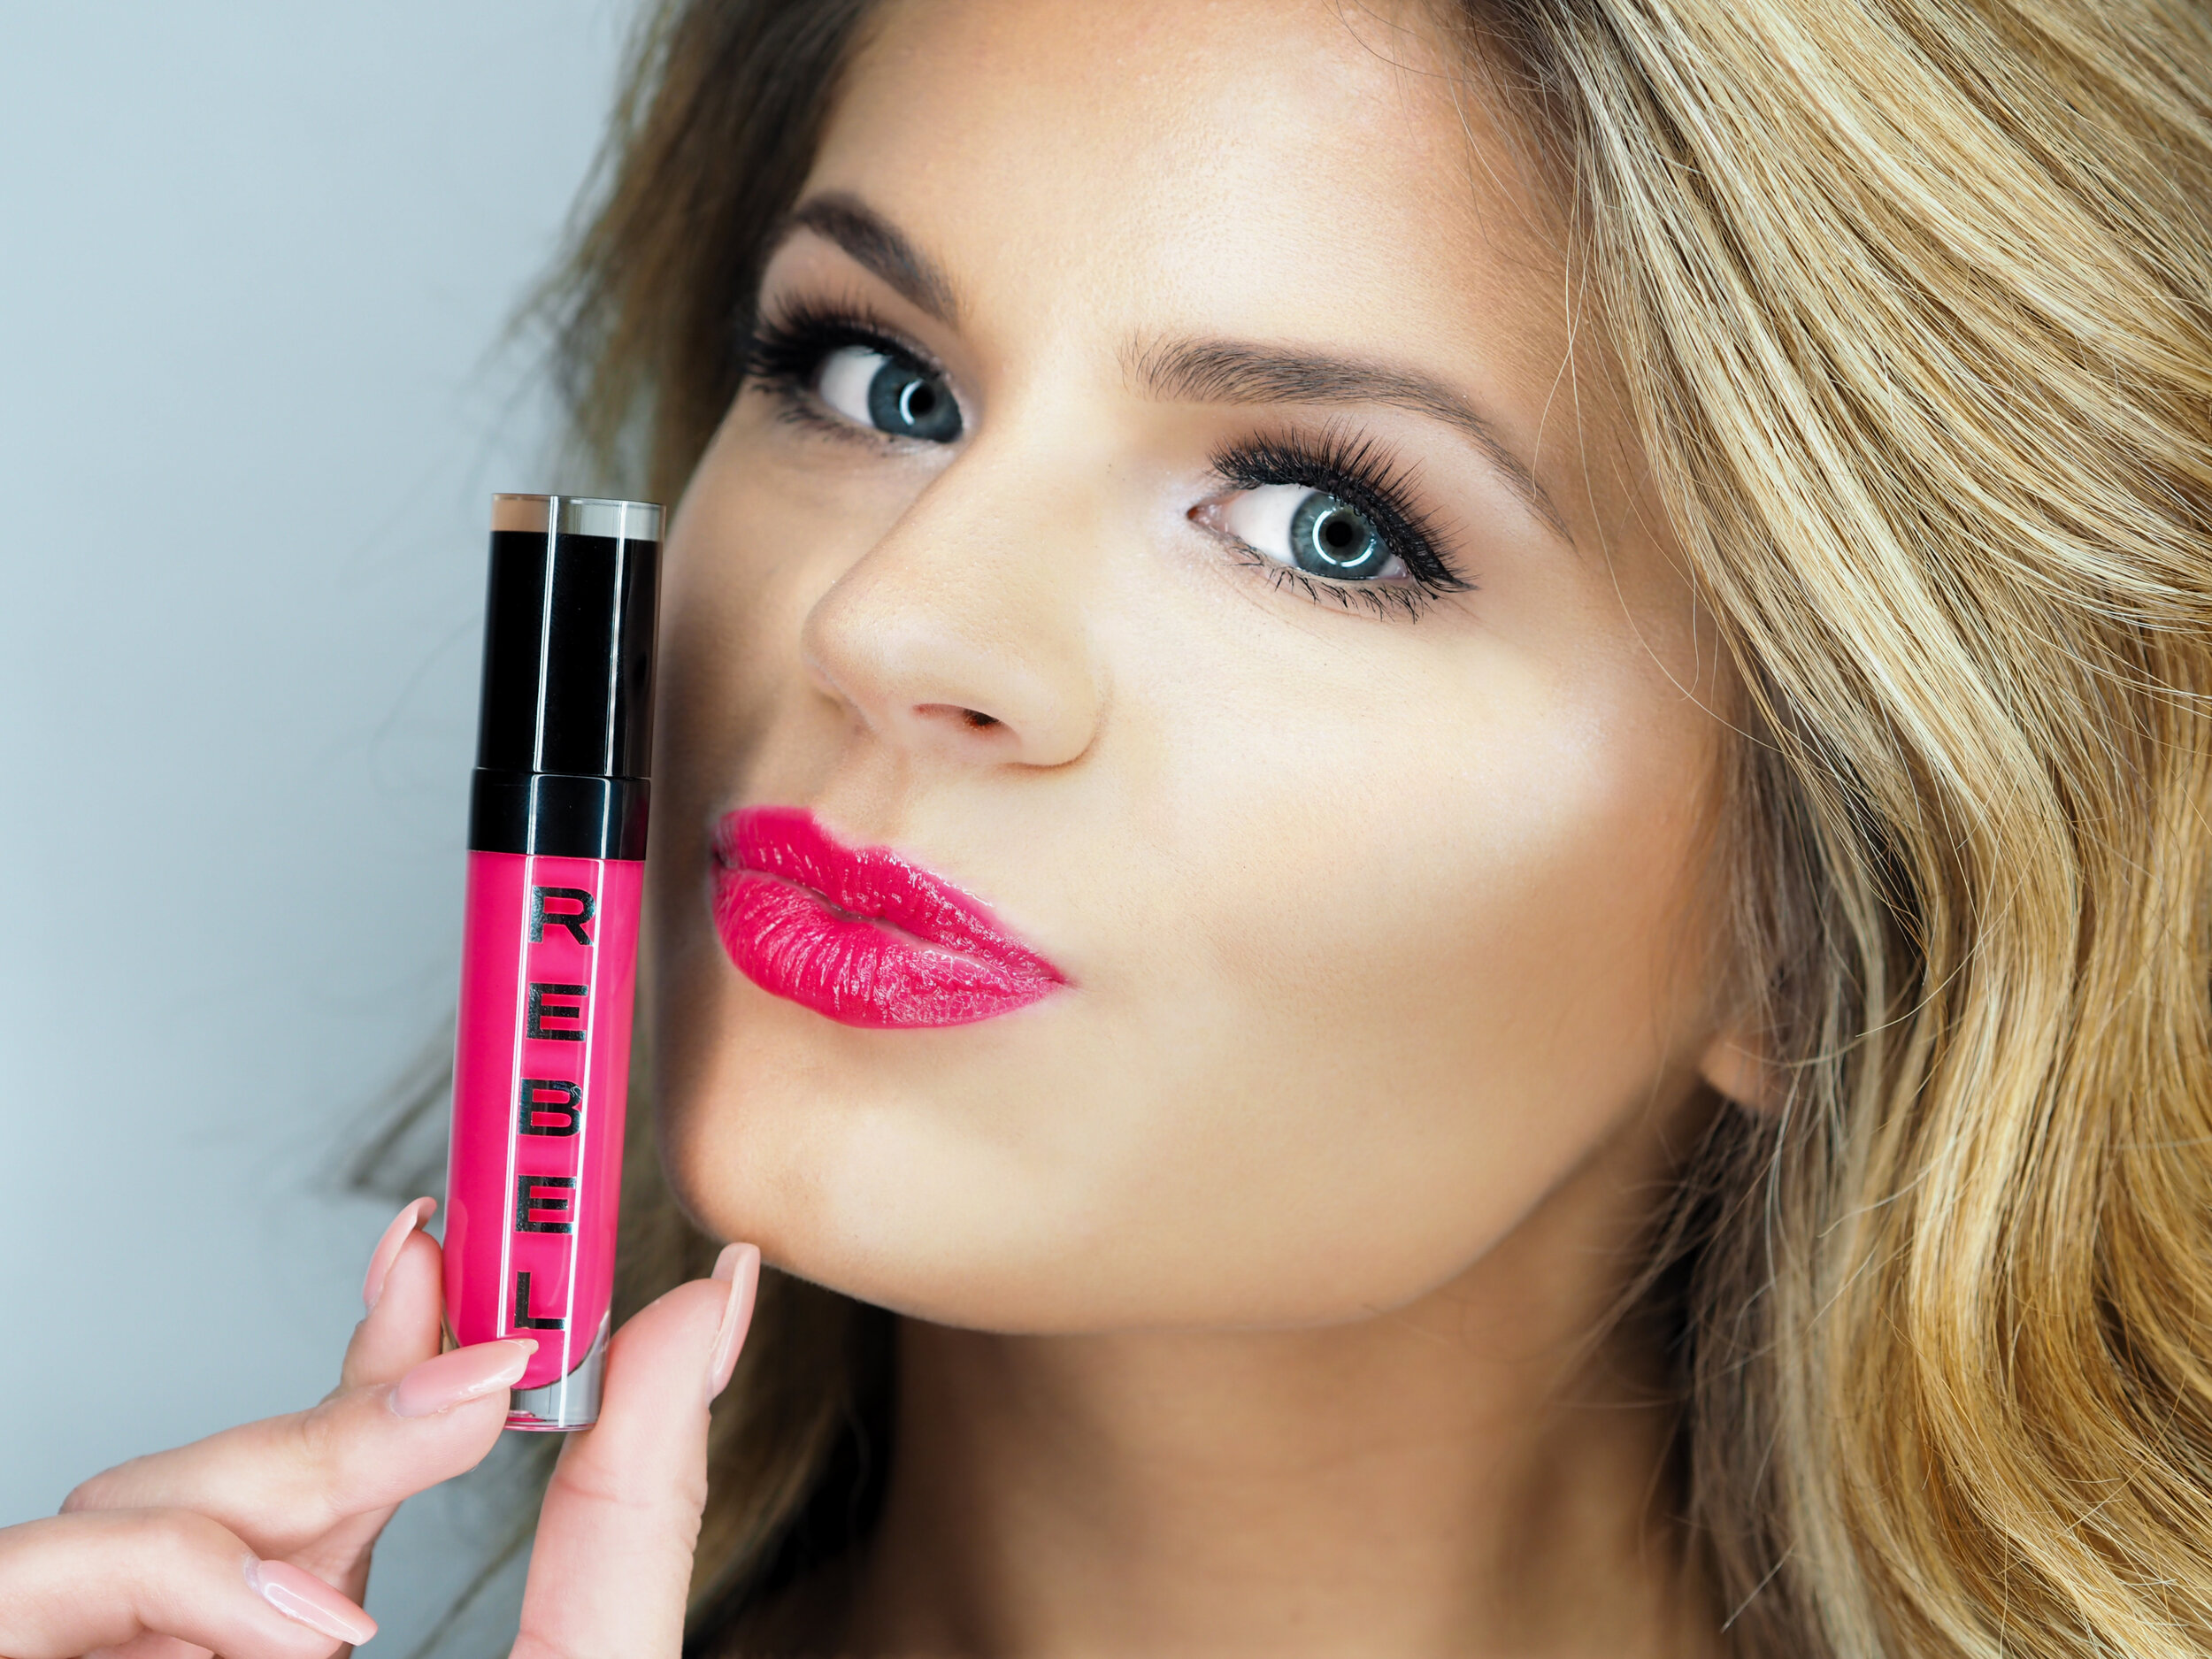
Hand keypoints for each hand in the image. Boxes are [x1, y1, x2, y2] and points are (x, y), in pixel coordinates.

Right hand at [0, 1194, 762, 1657]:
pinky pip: (41, 1573)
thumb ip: (636, 1510)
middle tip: (483, 1379)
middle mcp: (195, 1637)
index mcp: (310, 1636)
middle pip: (230, 1464)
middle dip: (348, 1415)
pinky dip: (174, 1575)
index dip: (388, 1325)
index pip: (330, 1447)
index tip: (450, 1221)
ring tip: (368, 1605)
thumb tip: (708, 1305)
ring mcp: (96, 1651)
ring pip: (127, 1500)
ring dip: (263, 1504)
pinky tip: (304, 1633)